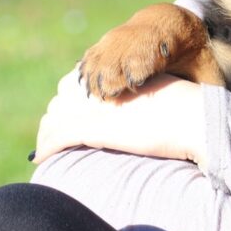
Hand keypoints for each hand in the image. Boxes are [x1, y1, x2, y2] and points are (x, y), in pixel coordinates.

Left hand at [32, 67, 207, 166]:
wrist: (191, 116)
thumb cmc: (184, 105)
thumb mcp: (157, 88)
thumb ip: (139, 91)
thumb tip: (140, 104)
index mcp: (110, 73)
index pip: (73, 84)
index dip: (67, 100)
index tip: (66, 113)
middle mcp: (96, 86)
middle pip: (60, 101)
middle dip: (54, 117)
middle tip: (52, 133)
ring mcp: (91, 107)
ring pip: (54, 121)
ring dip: (47, 134)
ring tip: (44, 147)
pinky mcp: (90, 128)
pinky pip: (57, 139)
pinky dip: (46, 148)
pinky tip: (39, 157)